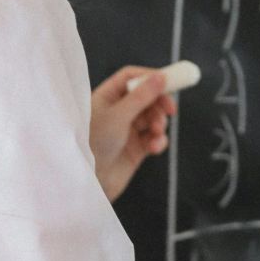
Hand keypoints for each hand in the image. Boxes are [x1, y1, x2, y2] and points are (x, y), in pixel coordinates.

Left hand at [89, 66, 177, 202]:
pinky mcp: (136, 149)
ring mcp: (127, 130)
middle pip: (147, 97)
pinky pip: (154, 138)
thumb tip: (161, 76)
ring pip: (153, 117)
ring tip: (156, 132)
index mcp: (107, 98)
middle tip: (171, 110)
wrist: (88, 184)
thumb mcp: (118, 116)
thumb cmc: (94, 145)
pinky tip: (154, 148)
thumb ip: (142, 96)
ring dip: (159, 123)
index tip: (170, 81)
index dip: (150, 77)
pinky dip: (158, 141)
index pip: (131, 77)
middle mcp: (117, 111)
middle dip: (160, 103)